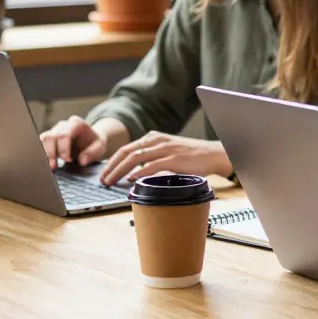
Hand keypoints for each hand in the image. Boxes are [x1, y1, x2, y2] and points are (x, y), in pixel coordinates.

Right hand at [40, 116, 107, 168]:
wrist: (91, 142)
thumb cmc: (94, 144)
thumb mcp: (100, 147)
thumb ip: (93, 152)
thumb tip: (82, 160)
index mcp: (76, 124)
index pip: (64, 135)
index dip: (63, 148)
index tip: (67, 160)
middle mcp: (63, 125)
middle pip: (50, 136)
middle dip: (50, 153)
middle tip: (54, 167)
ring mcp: (54, 131)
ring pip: (42, 139)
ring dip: (44, 154)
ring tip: (50, 167)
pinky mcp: (48, 139)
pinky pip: (40, 145)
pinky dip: (42, 155)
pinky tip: (46, 165)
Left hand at [99, 132, 230, 185]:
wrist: (214, 154)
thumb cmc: (193, 156)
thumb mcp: (169, 151)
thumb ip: (153, 158)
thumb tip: (135, 172)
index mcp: (155, 138)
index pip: (127, 148)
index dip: (112, 161)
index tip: (104, 172)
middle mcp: (158, 140)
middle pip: (127, 151)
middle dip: (111, 166)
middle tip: (103, 179)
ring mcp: (166, 149)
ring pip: (136, 158)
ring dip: (120, 170)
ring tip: (111, 181)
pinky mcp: (174, 159)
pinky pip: (152, 165)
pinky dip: (139, 172)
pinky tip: (131, 179)